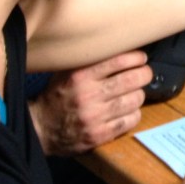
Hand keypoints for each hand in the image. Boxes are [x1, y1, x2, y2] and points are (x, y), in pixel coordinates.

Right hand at [27, 51, 151, 155]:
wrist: (40, 127)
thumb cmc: (58, 96)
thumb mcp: (69, 71)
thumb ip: (93, 60)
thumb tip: (126, 48)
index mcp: (81, 76)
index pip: (121, 60)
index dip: (138, 58)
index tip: (140, 59)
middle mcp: (88, 95)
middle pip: (134, 79)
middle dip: (144, 74)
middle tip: (143, 74)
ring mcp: (94, 117)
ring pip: (136, 99)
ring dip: (138, 95)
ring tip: (132, 93)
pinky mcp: (99, 135)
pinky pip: (132, 120)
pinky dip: (134, 114)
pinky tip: (126, 111)